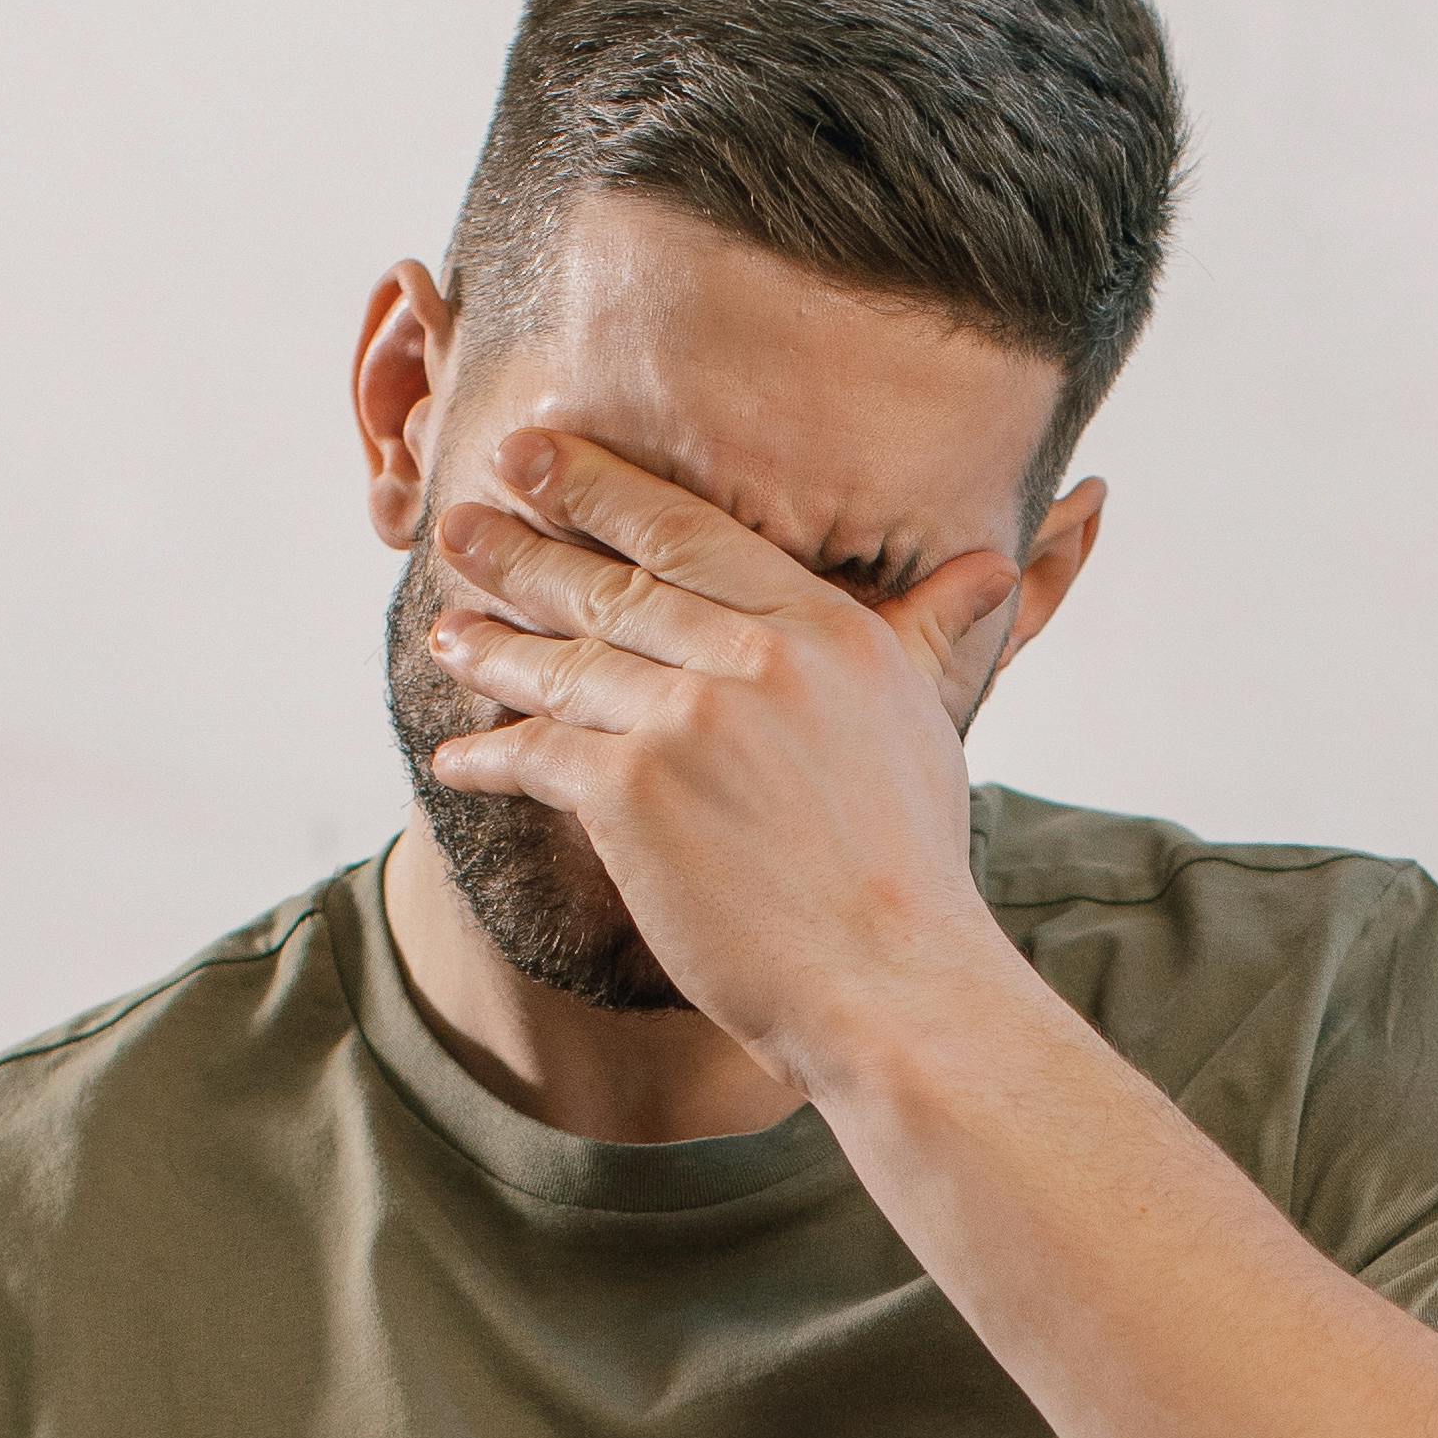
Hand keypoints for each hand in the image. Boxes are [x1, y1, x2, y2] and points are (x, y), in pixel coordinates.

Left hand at [420, 422, 1025, 1082]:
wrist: (891, 983)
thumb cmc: (912, 872)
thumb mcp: (926, 725)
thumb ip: (927, 633)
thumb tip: (991, 566)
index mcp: (825, 628)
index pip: (694, 534)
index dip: (604, 489)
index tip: (541, 454)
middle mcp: (755, 655)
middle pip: (616, 583)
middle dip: (525, 547)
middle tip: (460, 520)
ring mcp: (688, 719)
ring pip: (567, 663)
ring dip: (495, 647)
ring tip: (446, 631)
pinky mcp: (634, 791)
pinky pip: (539, 753)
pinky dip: (491, 755)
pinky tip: (457, 756)